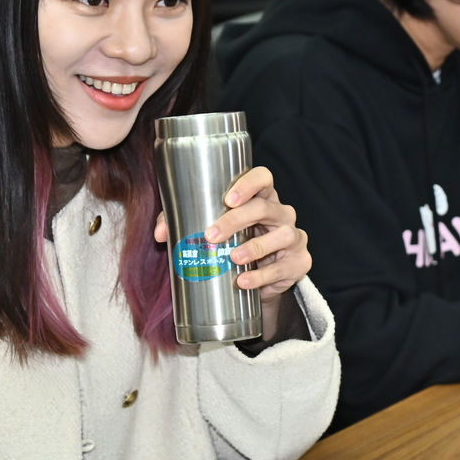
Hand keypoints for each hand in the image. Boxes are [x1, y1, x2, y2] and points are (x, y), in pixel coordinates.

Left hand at [154, 166, 309, 339]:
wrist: (260, 280)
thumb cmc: (234, 244)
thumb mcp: (212, 230)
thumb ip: (182, 224)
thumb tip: (159, 234)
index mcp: (262, 198)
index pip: (263, 178)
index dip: (248, 184)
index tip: (228, 199)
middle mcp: (282, 213)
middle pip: (264, 207)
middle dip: (237, 220)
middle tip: (212, 235)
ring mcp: (294, 237)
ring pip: (281, 235)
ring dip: (254, 247)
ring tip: (232, 258)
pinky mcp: (299, 262)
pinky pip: (282, 268)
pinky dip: (262, 276)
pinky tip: (244, 281)